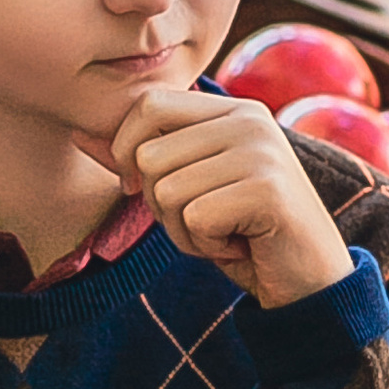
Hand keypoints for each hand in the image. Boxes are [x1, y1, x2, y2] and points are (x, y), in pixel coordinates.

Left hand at [79, 85, 354, 307]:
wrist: (309, 282)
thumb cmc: (243, 233)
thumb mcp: (187, 190)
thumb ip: (139, 159)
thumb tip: (78, 133)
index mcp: (231, 109)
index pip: (147, 106)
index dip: (127, 151)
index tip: (142, 189)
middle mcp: (249, 119)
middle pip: (149, 157)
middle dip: (161, 205)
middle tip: (206, 220)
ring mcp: (261, 151)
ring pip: (166, 192)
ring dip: (184, 231)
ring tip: (225, 233)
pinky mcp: (266, 189)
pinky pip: (193, 219)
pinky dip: (206, 246)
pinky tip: (239, 245)